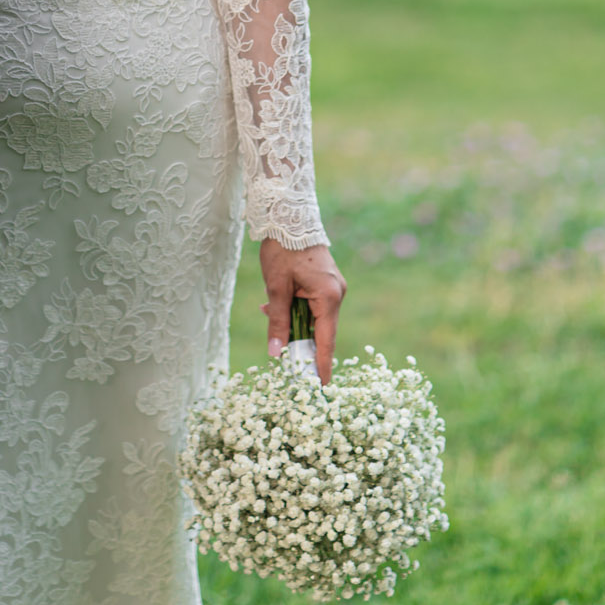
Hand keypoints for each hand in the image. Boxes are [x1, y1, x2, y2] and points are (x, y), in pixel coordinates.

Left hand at [260, 239, 346, 384]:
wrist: (289, 216)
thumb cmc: (283, 249)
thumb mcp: (276, 287)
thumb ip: (277, 321)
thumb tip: (276, 353)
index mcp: (329, 296)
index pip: (326, 340)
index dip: (321, 365)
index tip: (321, 388)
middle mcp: (336, 294)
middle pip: (320, 331)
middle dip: (300, 342)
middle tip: (284, 359)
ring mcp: (333, 288)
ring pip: (314, 318)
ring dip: (293, 322)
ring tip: (269, 309)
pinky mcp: (326, 283)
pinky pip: (313, 306)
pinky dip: (295, 310)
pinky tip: (275, 303)